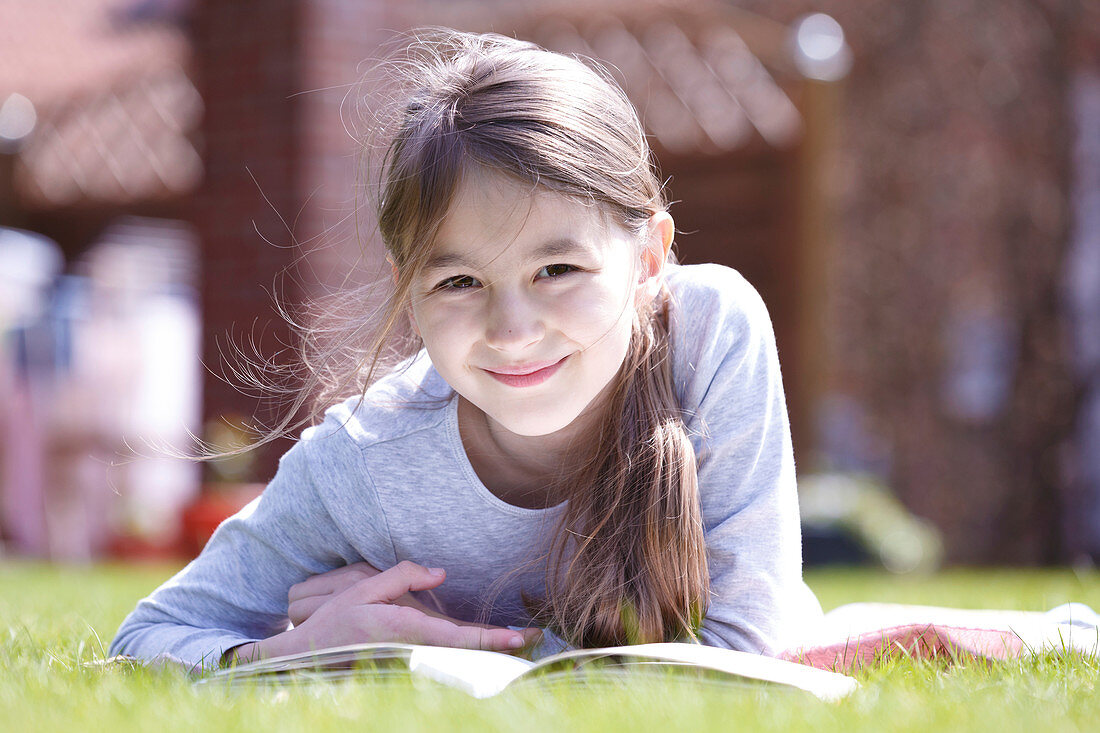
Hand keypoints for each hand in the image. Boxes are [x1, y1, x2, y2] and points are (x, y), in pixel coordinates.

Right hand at [227, 561, 540, 664]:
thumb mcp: (364, 588)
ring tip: (518, 638)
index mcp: (408, 630)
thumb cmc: (336, 622)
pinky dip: (468, 647)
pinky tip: (486, 641)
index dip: (490, 637)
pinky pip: (446, 651)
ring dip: (487, 646)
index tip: (518, 637)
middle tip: (534, 638)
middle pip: (468, 649)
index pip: (458, 636)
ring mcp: (414, 656)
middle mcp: (416, 647)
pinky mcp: (411, 656)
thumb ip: (403, 576)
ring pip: (459, 652)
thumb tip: (439, 573)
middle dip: (501, 644)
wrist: (311, 656)